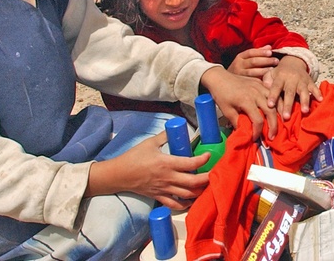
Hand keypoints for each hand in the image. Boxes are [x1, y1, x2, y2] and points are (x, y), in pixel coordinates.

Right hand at [87, 131, 209, 210]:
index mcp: (167, 163)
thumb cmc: (133, 157)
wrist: (118, 175)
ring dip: (199, 191)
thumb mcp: (150, 143)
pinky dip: (186, 204)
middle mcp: (168, 178)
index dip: (203, 160)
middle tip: (215, 173)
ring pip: (187, 195)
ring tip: (207, 185)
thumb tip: (176, 127)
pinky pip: (175, 205)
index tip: (209, 155)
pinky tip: (192, 200)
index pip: (190, 163)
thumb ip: (165, 136)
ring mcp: (164, 190)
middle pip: (193, 182)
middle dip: (207, 178)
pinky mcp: (159, 197)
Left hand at [200, 66, 277, 139]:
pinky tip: (276, 109)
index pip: (258, 120)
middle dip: (273, 126)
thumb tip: (246, 133)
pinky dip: (276, 102)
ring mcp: (260, 86)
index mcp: (247, 101)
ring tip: (279, 124)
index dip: (258, 132)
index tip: (255, 138)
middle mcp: (256, 93)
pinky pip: (271, 93)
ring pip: (275, 101)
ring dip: (278, 114)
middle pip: (271, 111)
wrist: (219, 78)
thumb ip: (237, 122)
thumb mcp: (227, 111)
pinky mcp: (260, 83)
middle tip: (272, 136)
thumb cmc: (221, 95)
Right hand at [228, 45, 277, 77]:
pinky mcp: (241, 83)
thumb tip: (269, 47)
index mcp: (240, 57)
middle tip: (276, 61)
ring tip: (273, 70)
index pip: (251, 52)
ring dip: (264, 70)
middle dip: (265, 61)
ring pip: (252, 72)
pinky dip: (259, 80)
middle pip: (253, 61)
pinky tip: (267, 79)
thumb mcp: (246, 58)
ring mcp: (239, 74)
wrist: (224, 81)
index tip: (271, 52)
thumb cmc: (241, 68)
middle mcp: (238, 65)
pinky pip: (251, 81)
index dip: (261, 52)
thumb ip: (258, 52)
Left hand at [262, 55, 322, 119]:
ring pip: (304, 91)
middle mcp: (292, 79)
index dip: (273, 95)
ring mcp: (302, 81)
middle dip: (288, 105)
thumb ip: (266, 80)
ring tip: (304, 111)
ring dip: (304, 101)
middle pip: (290, 92)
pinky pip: (315, 88)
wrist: (294, 62)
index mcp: (280, 77)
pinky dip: (318, 93)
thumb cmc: (279, 73)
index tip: (270, 105)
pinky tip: (321, 100)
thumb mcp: (270, 73)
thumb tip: (264, 88)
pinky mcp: (310, 82)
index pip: (276, 86)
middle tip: (286, 117)